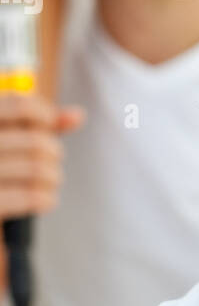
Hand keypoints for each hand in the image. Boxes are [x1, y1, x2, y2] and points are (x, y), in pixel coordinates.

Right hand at [0, 91, 85, 221]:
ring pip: (36, 168)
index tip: (50, 123)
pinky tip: (47, 200)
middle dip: (53, 151)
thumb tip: (78, 115)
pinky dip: (45, 199)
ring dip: (53, 177)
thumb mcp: (13, 142)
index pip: (18, 105)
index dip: (44, 113)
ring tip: (52, 180)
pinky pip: (25, 197)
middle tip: (54, 160)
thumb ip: (41, 126)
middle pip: (34, 141)